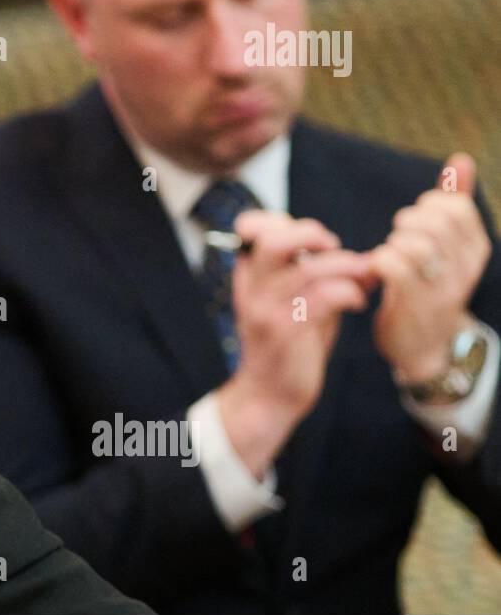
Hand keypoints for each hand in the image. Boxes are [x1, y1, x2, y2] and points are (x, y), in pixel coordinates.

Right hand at [217, 211, 374, 477]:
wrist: (269, 394)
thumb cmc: (287, 345)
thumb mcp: (293, 304)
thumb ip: (315, 278)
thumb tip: (365, 258)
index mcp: (248, 276)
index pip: (250, 228)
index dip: (278, 220)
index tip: (308, 238)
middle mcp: (253, 289)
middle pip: (276, 240)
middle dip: (312, 234)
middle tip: (333, 247)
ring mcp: (268, 310)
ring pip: (312, 268)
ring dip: (348, 267)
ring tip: (363, 276)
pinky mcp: (289, 332)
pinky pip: (326, 296)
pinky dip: (350, 292)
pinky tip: (357, 302)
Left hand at [370, 152, 491, 381]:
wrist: (423, 348)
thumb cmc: (429, 286)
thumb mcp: (448, 245)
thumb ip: (453, 203)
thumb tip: (461, 160)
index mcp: (476, 249)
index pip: (454, 207)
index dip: (427, 207)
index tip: (417, 224)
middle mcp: (466, 268)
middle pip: (433, 221)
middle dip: (407, 223)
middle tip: (398, 239)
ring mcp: (442, 288)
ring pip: (413, 243)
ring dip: (392, 245)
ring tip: (389, 257)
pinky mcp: (414, 305)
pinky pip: (392, 265)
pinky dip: (378, 262)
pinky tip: (376, 272)